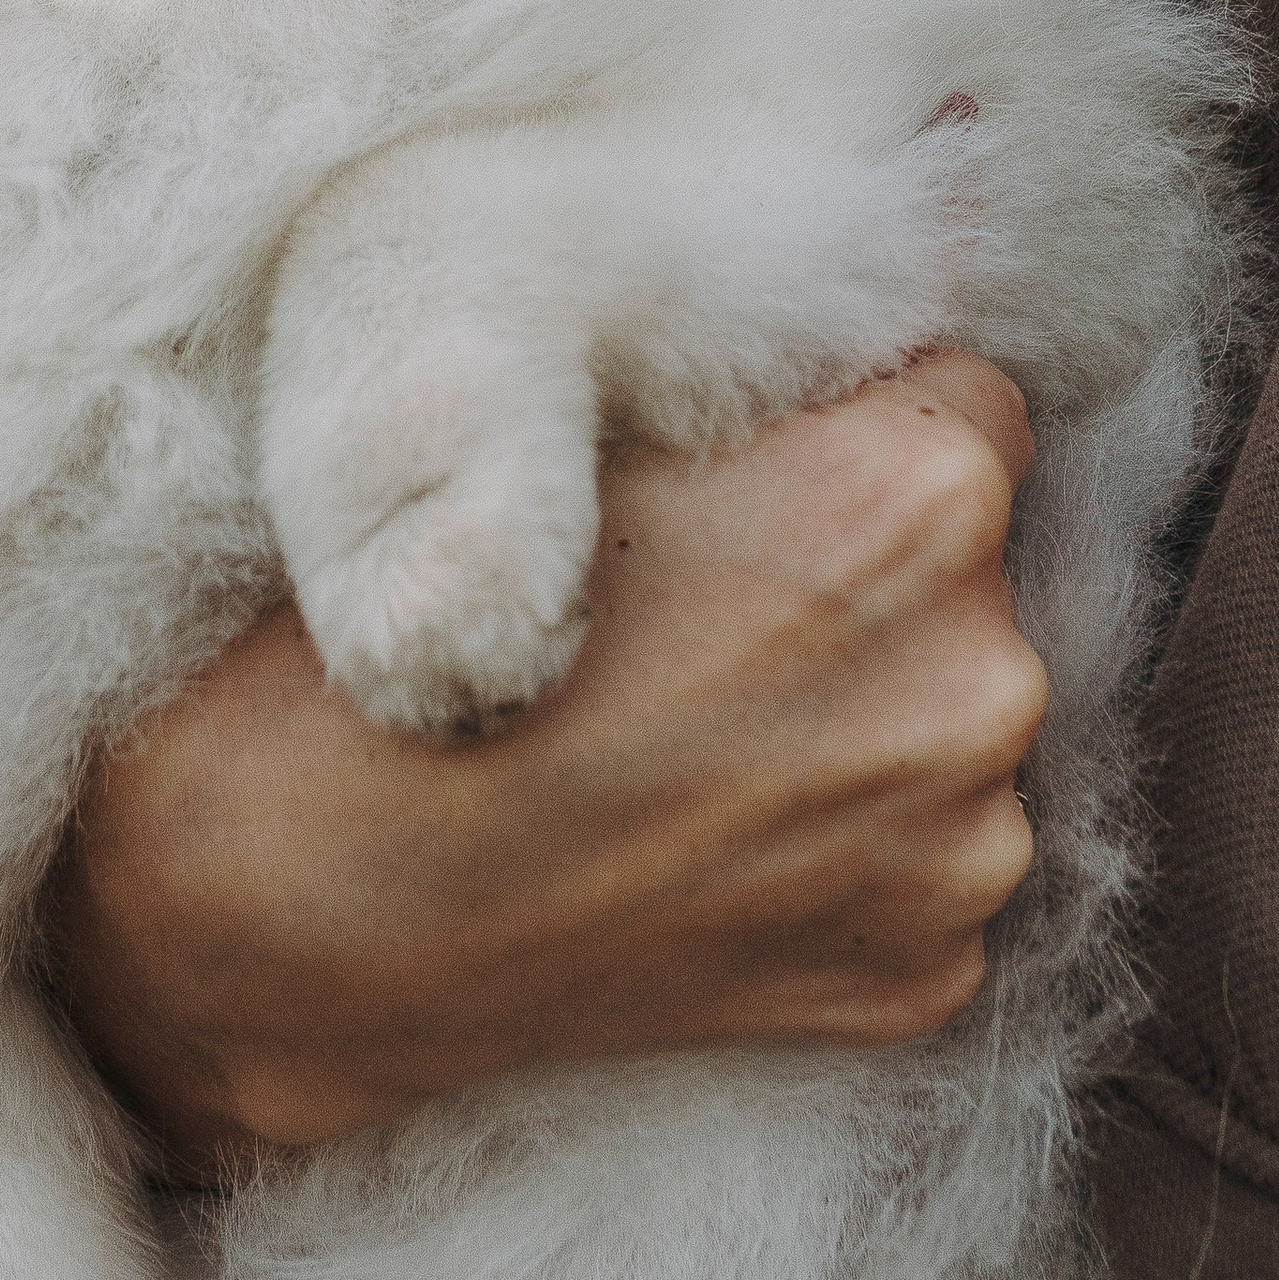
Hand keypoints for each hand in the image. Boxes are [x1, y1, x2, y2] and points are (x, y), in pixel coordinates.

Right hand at [40, 357, 1042, 1171]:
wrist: (296, 908)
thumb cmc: (423, 621)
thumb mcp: (551, 401)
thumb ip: (743, 374)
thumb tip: (878, 304)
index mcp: (913, 497)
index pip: (968, 400)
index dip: (846, 429)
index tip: (744, 482)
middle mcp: (982, 677)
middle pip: (970, 573)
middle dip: (860, 578)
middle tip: (688, 617)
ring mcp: (963, 850)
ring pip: (943, 724)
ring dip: (854, 720)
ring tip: (675, 740)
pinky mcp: (925, 975)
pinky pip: (913, 868)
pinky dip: (828, 854)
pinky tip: (689, 845)